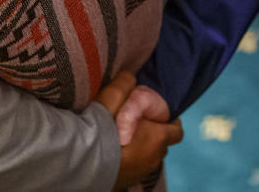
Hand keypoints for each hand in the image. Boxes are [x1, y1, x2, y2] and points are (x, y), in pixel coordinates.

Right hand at [94, 75, 181, 190]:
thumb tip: (130, 77)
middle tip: (138, 124)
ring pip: (148, 158)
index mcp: (157, 138)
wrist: (81, 164)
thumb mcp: (112, 97)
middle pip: (162, 145)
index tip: (160, 114)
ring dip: (142, 149)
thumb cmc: (102, 129)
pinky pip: (135, 169)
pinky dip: (129, 162)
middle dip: (154, 135)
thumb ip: (124, 84)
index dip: (171, 121)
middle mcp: (154, 158)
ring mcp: (141, 173)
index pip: (177, 131)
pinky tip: (114, 155)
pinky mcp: (127, 183)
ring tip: (123, 140)